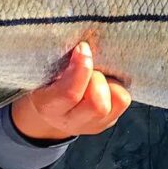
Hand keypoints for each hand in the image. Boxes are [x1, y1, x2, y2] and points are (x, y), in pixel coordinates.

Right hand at [11, 41, 131, 140]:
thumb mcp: (44, 71)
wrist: (49, 109)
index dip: (81, 68)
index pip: (69, 93)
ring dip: (109, 82)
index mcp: (49, 106)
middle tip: (89, 65)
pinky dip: (117, 85)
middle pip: (98, 105)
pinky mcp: (110, 120)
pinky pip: (123, 99)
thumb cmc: (46, 81)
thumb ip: (59, 61)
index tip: (82, 47)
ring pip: (118, 100)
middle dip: (97, 77)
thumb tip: (82, 44)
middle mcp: (72, 121)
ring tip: (97, 74)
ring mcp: (94, 124)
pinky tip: (105, 81)